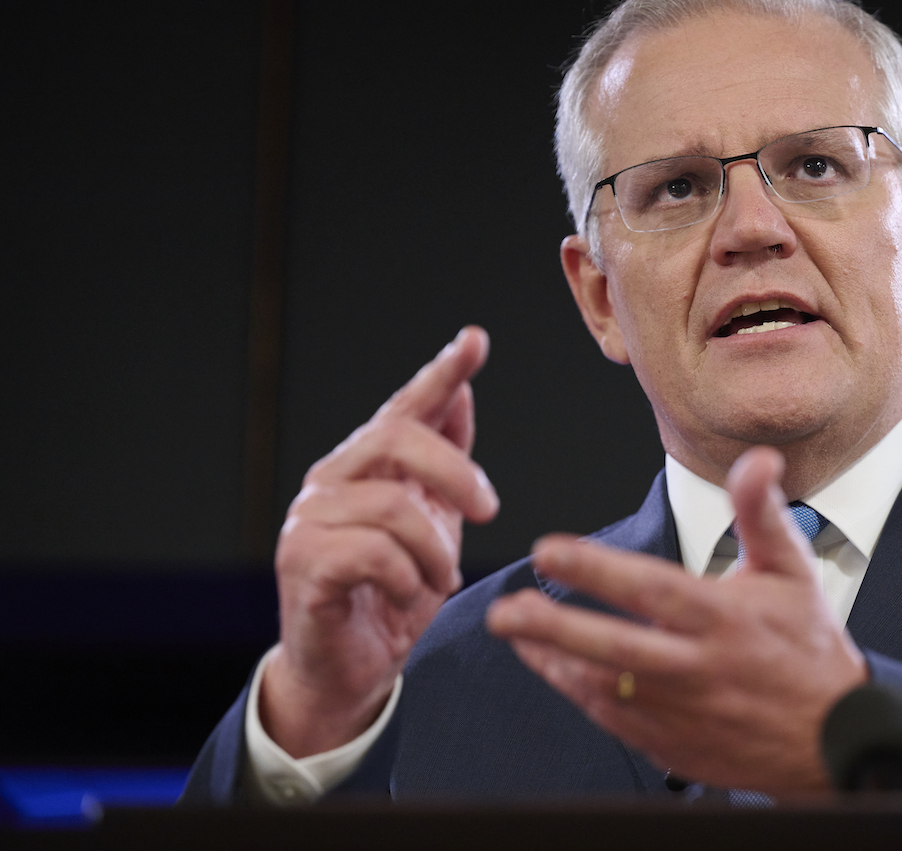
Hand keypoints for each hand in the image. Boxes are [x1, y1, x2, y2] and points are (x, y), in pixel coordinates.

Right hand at [260, 326, 498, 757]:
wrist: (349, 670)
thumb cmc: (390, 593)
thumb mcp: (433, 524)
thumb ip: (442, 461)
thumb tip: (461, 394)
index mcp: (364, 465)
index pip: (405, 407)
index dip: (441, 373)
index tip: (475, 340)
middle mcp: (330, 481)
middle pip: (397, 439)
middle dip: (455, 472)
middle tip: (489, 511)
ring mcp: (309, 520)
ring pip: (393, 506)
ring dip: (435, 549)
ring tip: (441, 578)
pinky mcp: (303, 564)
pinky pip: (373, 553)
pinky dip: (407, 577)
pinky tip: (410, 593)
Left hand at [485, 446, 868, 794]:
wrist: (833, 738)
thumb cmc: (807, 645)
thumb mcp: (792, 570)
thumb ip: (762, 513)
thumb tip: (758, 459)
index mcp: (724, 619)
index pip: (651, 589)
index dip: (596, 570)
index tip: (549, 550)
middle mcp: (698, 667)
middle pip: (616, 649)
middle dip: (555, 629)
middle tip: (505, 611)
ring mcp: (682, 712)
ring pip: (604, 688)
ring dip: (553, 660)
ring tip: (511, 631)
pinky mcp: (671, 744)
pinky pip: (612, 720)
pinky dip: (576, 693)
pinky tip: (548, 665)